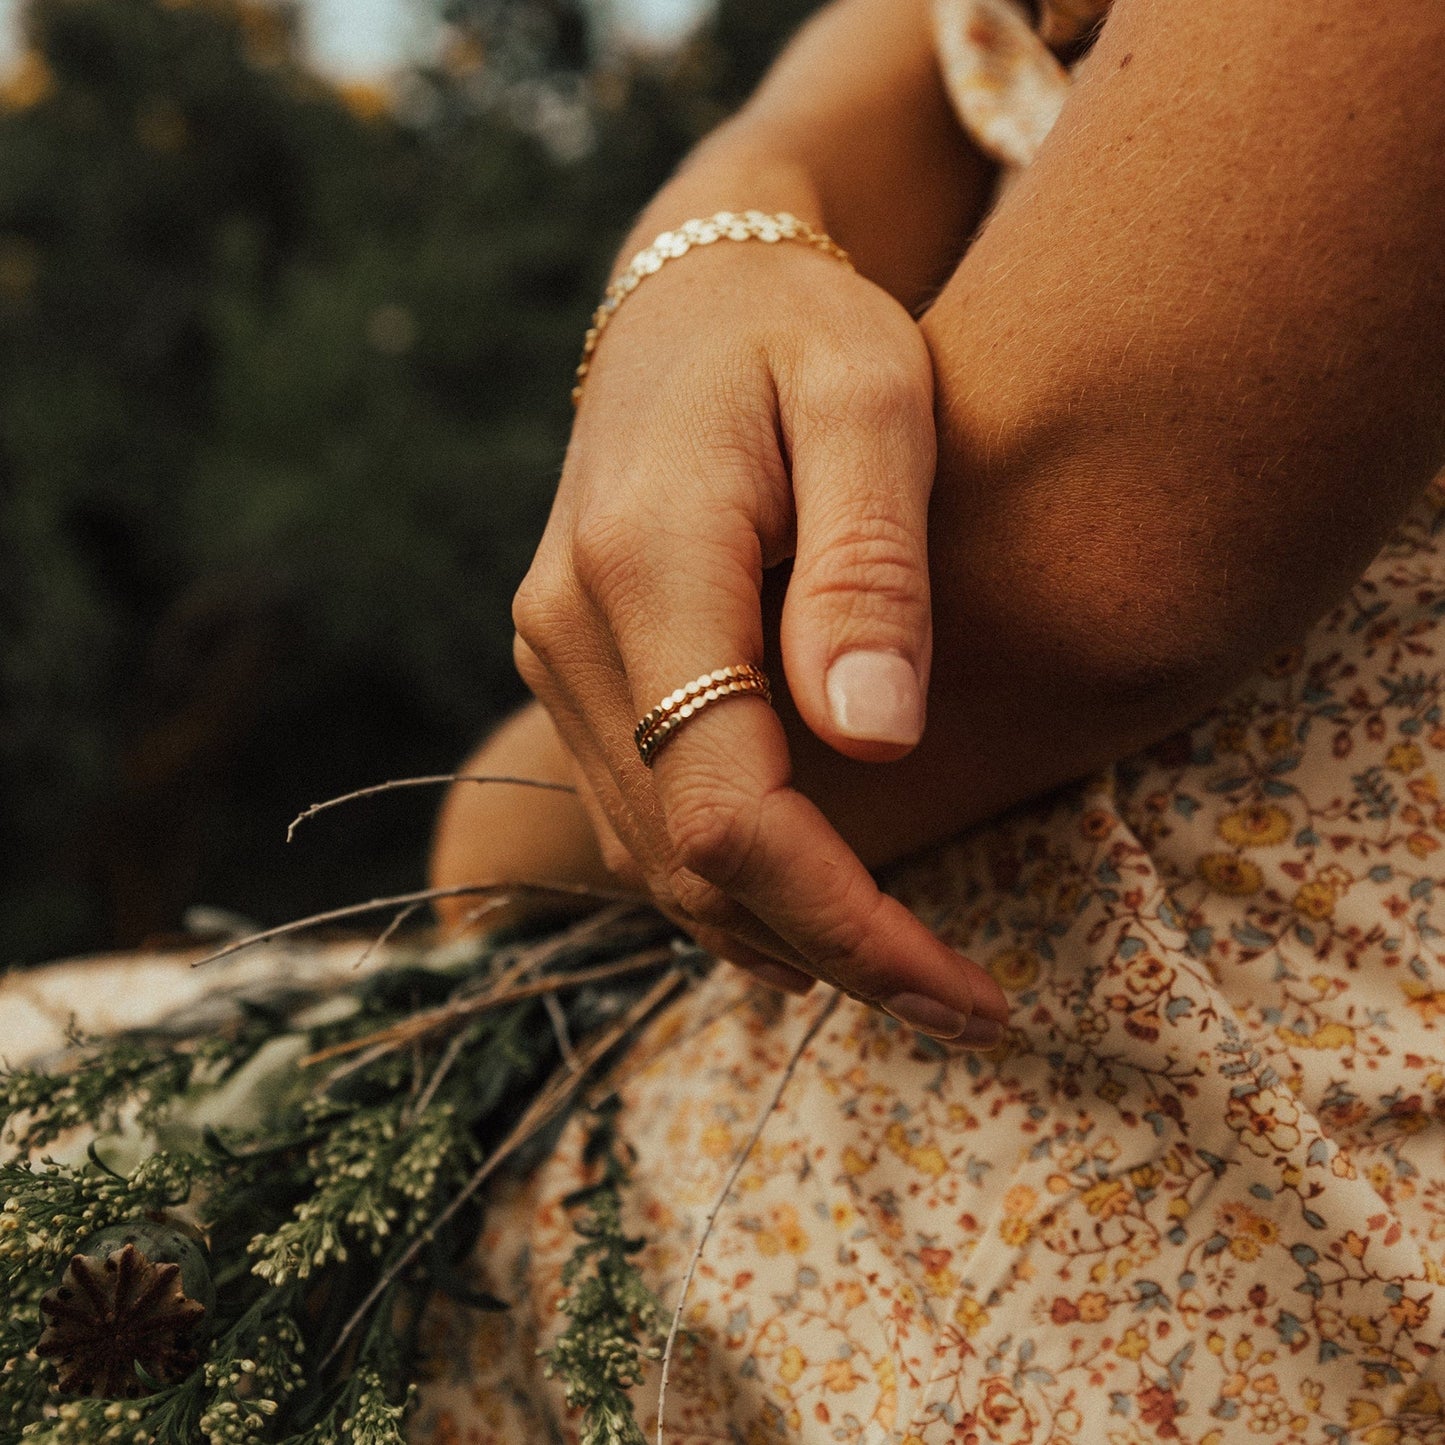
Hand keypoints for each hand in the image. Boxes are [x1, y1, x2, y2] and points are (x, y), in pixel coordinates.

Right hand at [511, 235, 1008, 1047]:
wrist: (688, 296)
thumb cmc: (802, 330)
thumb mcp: (871, 401)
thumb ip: (867, 571)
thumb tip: (874, 749)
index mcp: (644, 567)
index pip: (727, 813)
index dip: (845, 923)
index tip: (963, 988)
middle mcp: (569, 630)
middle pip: (685, 862)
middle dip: (828, 952)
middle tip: (963, 1005)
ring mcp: (556, 656)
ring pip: (653, 857)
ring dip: (778, 929)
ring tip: (911, 971)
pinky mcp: (573, 668)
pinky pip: (643, 813)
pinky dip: (729, 879)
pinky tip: (815, 898)